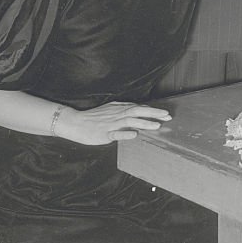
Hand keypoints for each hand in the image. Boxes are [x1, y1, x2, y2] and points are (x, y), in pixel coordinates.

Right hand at [56, 101, 171, 144]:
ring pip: (129, 121)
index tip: (166, 113)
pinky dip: (125, 133)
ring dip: (144, 123)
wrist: (74, 122)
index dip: (153, 110)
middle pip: (138, 111)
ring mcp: (110, 124)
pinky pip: (116, 133)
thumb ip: (124, 110)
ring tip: (156, 125)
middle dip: (153, 113)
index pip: (139, 108)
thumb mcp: (110, 110)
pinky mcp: (104, 133)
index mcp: (119, 109)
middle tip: (167, 116)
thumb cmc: (93, 118)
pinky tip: (135, 135)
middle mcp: (117, 114)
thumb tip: (138, 109)